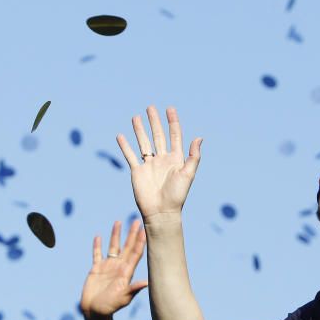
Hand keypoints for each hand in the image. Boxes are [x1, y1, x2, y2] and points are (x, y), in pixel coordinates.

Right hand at [79, 220, 148, 316]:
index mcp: (126, 272)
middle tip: (137, 220)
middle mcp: (119, 267)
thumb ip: (133, 289)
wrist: (95, 312)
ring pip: (112, 247)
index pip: (135, 253)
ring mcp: (108, 267)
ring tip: (118, 222)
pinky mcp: (96, 269)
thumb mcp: (123, 297)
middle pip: (126, 246)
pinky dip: (97, 246)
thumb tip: (148, 282)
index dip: (140, 241)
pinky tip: (99, 236)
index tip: (145, 229)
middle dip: (131, 234)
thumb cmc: (110, 307)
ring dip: (115, 235)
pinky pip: (97, 254)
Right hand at [116, 105, 202, 219]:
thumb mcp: (188, 174)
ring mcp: (149, 165)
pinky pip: (130, 155)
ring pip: (143, 143)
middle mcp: (162, 160)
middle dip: (155, 121)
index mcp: (176, 159)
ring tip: (135, 117)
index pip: (174, 136)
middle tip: (150, 107)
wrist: (161, 212)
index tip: (170, 109)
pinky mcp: (137, 171)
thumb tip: (199, 138)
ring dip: (139, 130)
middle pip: (158, 136)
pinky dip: (125, 146)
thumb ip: (193, 156)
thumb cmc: (177, 195)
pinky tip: (121, 136)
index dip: (173, 122)